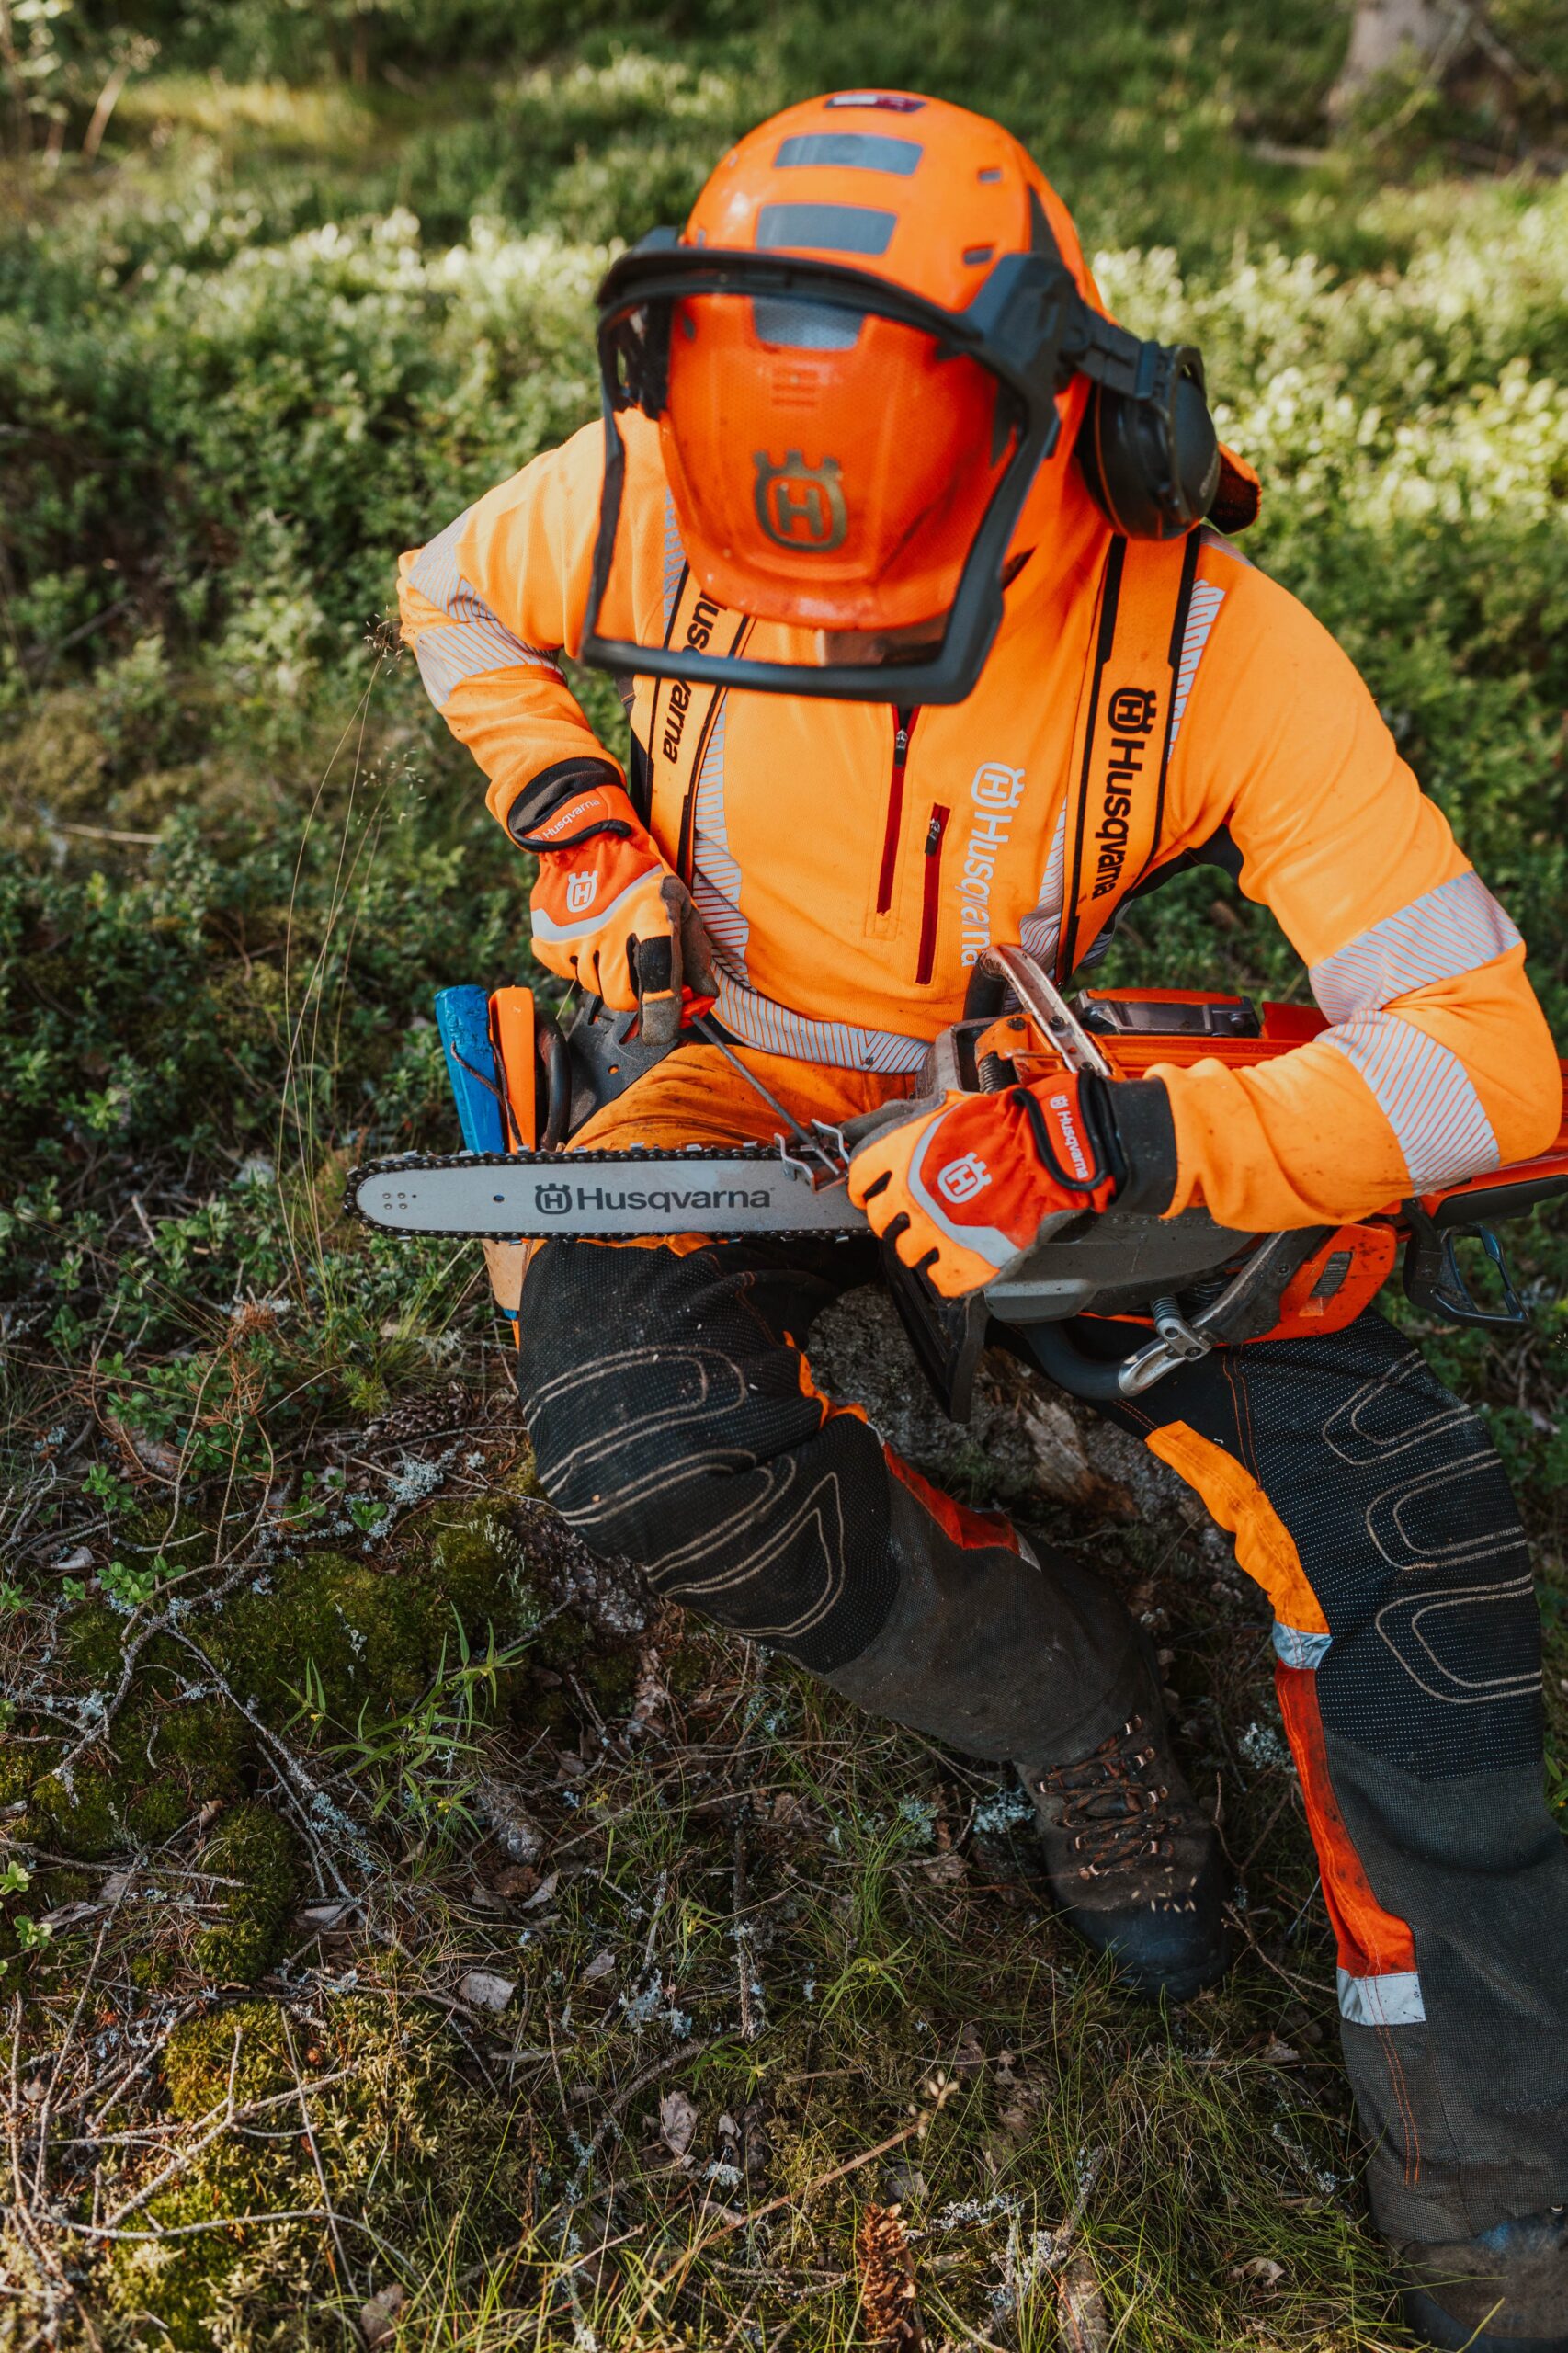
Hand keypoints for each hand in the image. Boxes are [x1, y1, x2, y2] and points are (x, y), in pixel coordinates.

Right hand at [522, 782, 714, 1045]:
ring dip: (606, 974)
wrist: (585, 839)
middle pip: (623, 999)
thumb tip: (705, 994)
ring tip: (611, 938)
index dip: (663, 1020)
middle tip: (637, 967)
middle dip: (635, 994)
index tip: (666, 1027)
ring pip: (594, 988)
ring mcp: (574, 940)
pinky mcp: (547, 942)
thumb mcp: (679, 903)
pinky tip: (587, 933)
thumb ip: (695, 952)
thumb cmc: (640, 873)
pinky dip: (579, 962)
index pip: (657, 990)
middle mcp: (610, 935)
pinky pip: (567, 974)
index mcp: (650, 923)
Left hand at [847, 1075, 1122, 1297]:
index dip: (864, 1189)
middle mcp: (909, 1198)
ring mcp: (935, 1231)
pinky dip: (946, 1275)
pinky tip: (954, 1264)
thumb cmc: (1004, 1126)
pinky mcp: (965, 1259)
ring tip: (936, 1240)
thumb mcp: (947, 1110)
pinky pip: (941, 1280)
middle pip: (881, 1222)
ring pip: (907, 1253)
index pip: (861, 1180)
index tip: (869, 1194)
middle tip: (913, 1216)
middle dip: (895, 1219)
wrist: (1042, 1152)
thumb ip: (917, 1126)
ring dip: (919, 1248)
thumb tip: (900, 1127)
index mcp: (901, 1158)